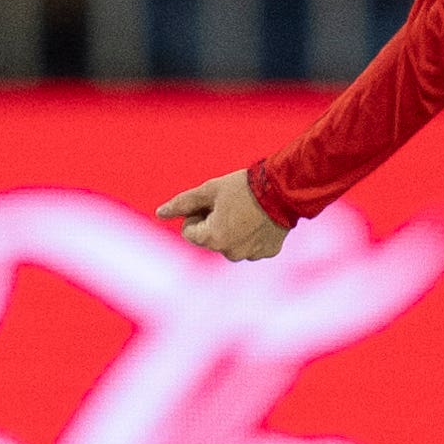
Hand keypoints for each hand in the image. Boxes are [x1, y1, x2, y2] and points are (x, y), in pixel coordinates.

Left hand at [156, 168, 287, 261]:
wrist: (283, 189)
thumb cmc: (243, 187)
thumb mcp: (209, 190)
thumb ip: (182, 204)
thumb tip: (159, 214)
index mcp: (212, 238)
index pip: (189, 231)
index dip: (197, 214)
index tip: (213, 202)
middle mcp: (230, 253)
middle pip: (210, 239)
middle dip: (214, 224)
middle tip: (231, 205)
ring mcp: (250, 255)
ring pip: (230, 244)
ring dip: (232, 230)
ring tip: (247, 211)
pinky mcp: (267, 253)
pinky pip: (251, 246)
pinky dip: (252, 235)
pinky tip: (260, 219)